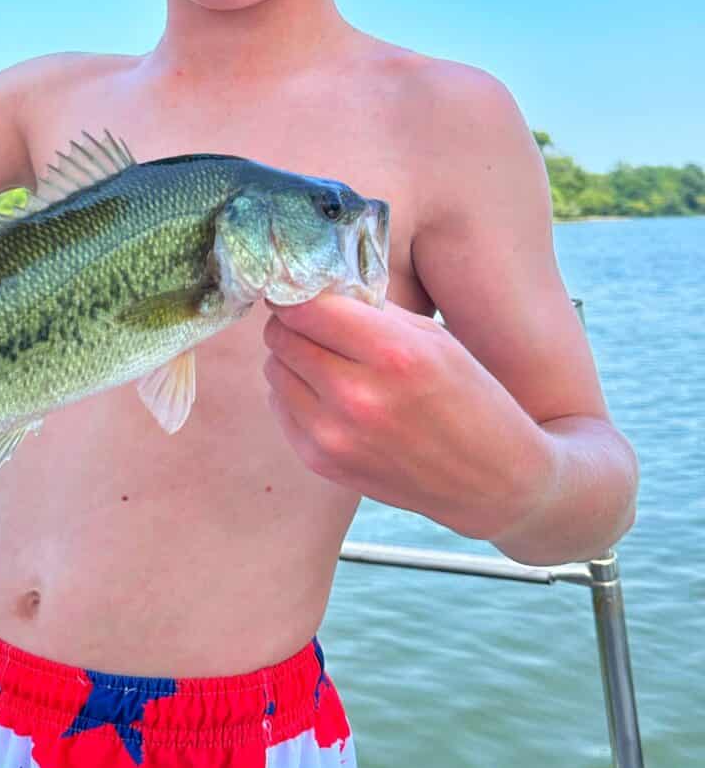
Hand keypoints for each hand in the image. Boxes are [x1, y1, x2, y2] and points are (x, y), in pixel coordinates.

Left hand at [262, 294, 556, 541]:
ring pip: (274, 370)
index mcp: (393, 355)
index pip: (306, 307)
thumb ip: (373, 311)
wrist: (492, 482)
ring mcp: (335, 436)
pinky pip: (280, 407)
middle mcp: (357, 397)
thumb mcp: (434, 339)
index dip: (298, 292)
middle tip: (314, 321)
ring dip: (291, 357)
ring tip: (326, 359)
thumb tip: (318, 285)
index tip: (302, 289)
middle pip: (281, 336)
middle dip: (293, 322)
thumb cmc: (470, 400)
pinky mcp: (322, 462)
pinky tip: (328, 393)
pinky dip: (295, 392)